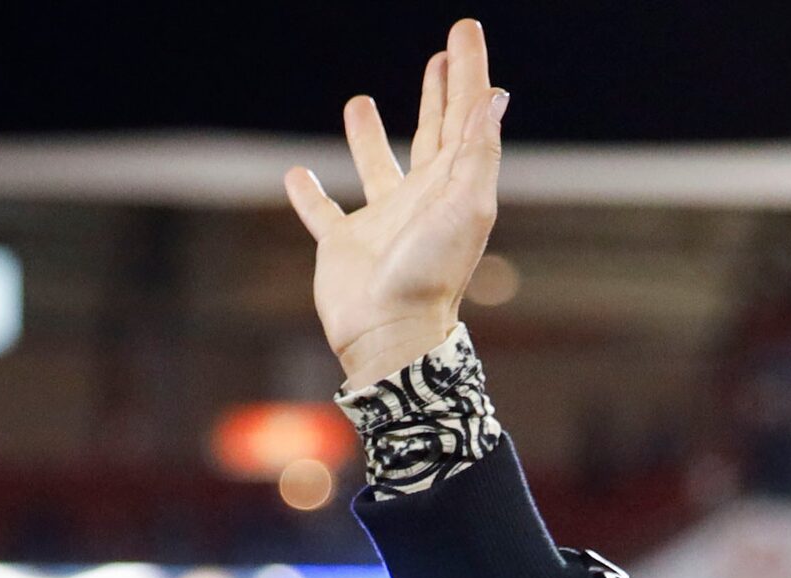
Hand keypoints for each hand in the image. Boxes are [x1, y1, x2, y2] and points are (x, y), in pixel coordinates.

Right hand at [286, 18, 507, 388]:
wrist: (391, 334)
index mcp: (453, 186)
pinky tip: (296, 174)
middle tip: (440, 55)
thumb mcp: (465, 205)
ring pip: (376, 168)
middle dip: (438, 94)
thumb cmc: (431, 274)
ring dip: (369, 136)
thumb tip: (493, 95)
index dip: (466, 72)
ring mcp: (381, 222)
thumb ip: (477, 151)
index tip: (465, 29)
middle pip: (432, 134)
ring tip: (359, 102)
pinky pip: (323, 213)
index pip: (463, 115)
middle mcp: (420, 199)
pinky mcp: (343, 246)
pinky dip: (308, 195)